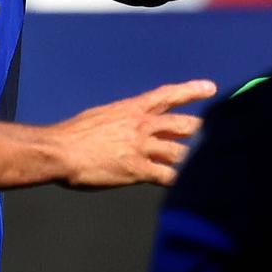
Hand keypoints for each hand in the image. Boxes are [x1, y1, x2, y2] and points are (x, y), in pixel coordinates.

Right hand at [50, 79, 215, 188]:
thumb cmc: (75, 134)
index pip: (168, 95)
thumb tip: (135, 129)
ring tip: (188, 164)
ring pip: (179, 152)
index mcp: (132, 109)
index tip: (210, 87)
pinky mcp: (138, 170)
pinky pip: (167, 175)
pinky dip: (174, 179)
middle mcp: (142, 125)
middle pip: (183, 124)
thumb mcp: (103, 116)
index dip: (191, 90)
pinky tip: (176, 183)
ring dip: (184, 159)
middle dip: (196, 130)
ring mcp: (142, 147)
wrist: (61, 151)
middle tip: (205, 134)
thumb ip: (123, 121)